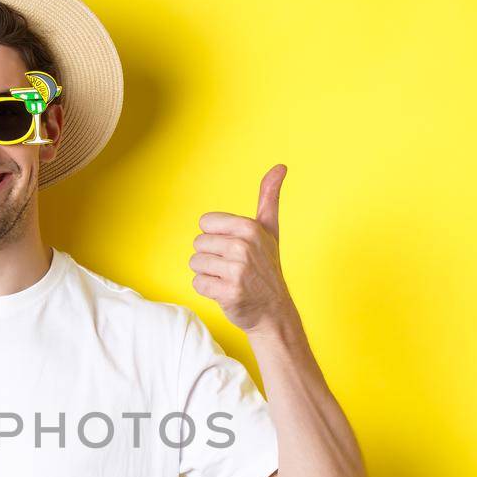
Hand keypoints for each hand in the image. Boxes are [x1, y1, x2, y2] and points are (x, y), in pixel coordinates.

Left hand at [190, 164, 291, 334]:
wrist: (273, 309)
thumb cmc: (266, 267)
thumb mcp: (269, 230)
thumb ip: (269, 198)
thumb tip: (280, 166)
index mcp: (249, 227)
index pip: (205, 223)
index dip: (215, 237)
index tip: (233, 248)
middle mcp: (243, 247)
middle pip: (198, 244)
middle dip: (211, 257)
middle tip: (232, 267)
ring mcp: (236, 271)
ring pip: (195, 264)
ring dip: (208, 274)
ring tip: (228, 278)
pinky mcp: (228, 292)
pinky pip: (198, 284)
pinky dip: (207, 290)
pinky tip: (225, 291)